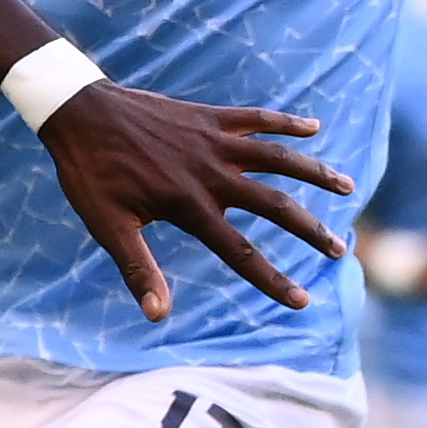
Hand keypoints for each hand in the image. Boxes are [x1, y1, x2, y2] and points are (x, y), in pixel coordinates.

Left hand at [38, 81, 351, 318]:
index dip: (272, 279)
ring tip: (348, 187)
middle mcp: (211, 174)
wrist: (79, 112)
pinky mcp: (209, 117)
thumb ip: (138, 269)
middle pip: (276, 206)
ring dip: (315, 173)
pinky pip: (257, 118)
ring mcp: (214, 142)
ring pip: (279, 157)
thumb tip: (158, 315)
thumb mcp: (109, 226)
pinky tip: (314, 127)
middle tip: (339, 251)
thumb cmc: (90, 175)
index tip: (302, 300)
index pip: (240, 252)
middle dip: (311, 230)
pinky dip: (287, 122)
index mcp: (189, 206)